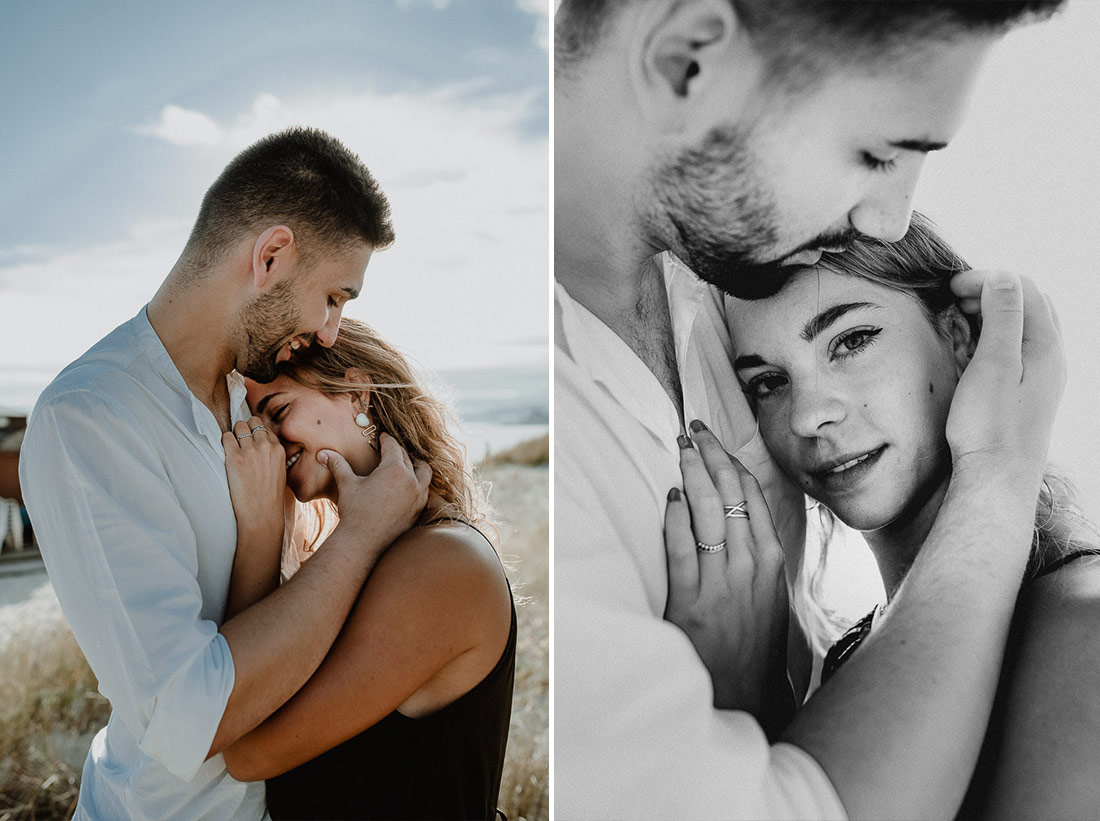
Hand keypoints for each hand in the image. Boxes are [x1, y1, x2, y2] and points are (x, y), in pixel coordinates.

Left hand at [223, 416, 286, 545]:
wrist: (261, 513)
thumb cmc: (270, 497)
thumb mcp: (280, 471)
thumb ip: (272, 455)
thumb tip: (260, 445)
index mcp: (278, 449)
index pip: (265, 428)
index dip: (256, 432)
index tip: (251, 439)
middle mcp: (265, 447)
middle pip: (252, 422)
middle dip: (245, 429)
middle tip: (240, 440)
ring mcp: (249, 451)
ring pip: (239, 426)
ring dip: (234, 434)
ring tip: (233, 446)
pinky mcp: (234, 458)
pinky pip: (226, 437)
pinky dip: (225, 441)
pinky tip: (227, 452)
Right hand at [320, 433, 431, 554]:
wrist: (363, 543)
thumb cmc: (354, 511)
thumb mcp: (347, 484)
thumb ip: (338, 465)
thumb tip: (322, 453)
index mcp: (394, 469)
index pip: (393, 446)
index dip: (386, 439)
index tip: (382, 436)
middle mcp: (411, 480)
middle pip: (407, 458)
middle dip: (398, 452)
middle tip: (390, 449)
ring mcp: (418, 496)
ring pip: (424, 473)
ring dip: (416, 466)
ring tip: (408, 464)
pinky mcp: (419, 510)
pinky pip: (425, 491)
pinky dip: (419, 484)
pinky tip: (410, 486)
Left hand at [663, 420, 795, 736]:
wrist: (746, 698)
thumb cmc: (755, 647)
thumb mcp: (769, 596)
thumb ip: (756, 558)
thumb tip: (739, 520)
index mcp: (771, 562)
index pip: (753, 497)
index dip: (734, 463)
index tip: (717, 441)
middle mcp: (751, 566)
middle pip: (731, 494)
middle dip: (711, 456)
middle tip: (693, 430)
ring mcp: (722, 581)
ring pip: (708, 511)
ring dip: (692, 474)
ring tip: (680, 449)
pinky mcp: (693, 600)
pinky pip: (682, 546)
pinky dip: (676, 517)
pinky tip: (671, 497)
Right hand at [946, 270, 1065, 480]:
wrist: (997, 477)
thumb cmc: (990, 424)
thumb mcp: (994, 363)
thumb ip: (1003, 317)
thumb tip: (1002, 277)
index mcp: (1046, 345)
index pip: (1022, 289)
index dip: (986, 280)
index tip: (950, 286)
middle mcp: (1050, 357)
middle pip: (1027, 303)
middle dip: (990, 292)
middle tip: (953, 300)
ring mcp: (1041, 375)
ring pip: (1023, 326)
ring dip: (992, 313)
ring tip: (959, 319)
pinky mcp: (1028, 391)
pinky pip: (1016, 348)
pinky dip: (993, 336)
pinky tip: (971, 349)